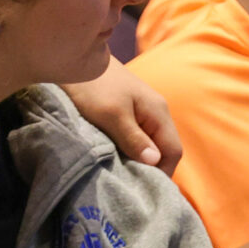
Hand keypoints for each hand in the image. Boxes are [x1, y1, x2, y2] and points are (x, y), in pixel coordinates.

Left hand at [62, 61, 184, 173]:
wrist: (75, 58)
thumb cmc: (94, 86)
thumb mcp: (112, 115)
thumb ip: (134, 138)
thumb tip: (154, 162)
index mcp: (158, 112)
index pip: (173, 151)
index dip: (163, 173)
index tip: (143, 189)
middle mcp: (156, 112)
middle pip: (163, 149)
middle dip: (151, 169)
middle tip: (130, 185)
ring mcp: (142, 111)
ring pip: (150, 144)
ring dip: (138, 160)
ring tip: (122, 175)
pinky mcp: (128, 111)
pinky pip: (137, 137)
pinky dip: (129, 150)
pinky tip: (116, 158)